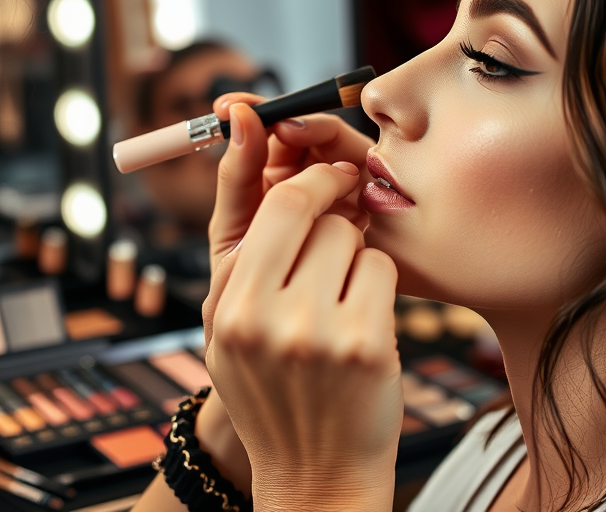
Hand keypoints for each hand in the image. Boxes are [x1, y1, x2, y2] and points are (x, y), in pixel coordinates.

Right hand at [203, 105, 400, 511]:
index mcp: (225, 305)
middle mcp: (261, 316)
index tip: (304, 142)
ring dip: (352, 248)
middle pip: (308, 206)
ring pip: (348, 235)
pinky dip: (377, 283)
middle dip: (331, 192)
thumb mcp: (231, 322)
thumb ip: (240, 239)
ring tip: (339, 291)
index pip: (265, 203)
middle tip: (343, 194)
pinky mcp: (365, 345)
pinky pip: (380, 269)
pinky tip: (363, 320)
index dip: (291, 164)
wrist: (314, 475)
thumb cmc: (274, 386)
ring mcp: (315, 331)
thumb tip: (247, 131)